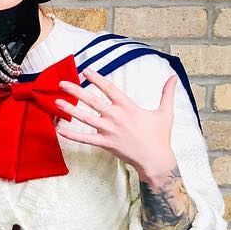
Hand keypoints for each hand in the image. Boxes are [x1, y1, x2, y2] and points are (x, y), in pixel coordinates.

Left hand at [56, 67, 178, 183]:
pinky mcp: (105, 144)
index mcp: (128, 106)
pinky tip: (60, 130)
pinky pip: (85, 138)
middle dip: (75, 90)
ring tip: (56, 102)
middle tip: (61, 83)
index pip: (109, 88)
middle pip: (91, 100)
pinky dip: (72, 134)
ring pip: (85, 118)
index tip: (84, 70)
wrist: (155, 159)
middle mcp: (115, 116)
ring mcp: (109, 130)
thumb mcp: (165, 112)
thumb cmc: (160, 136)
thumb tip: (174, 77)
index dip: (96, 78)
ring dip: (69, 110)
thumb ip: (167, 93)